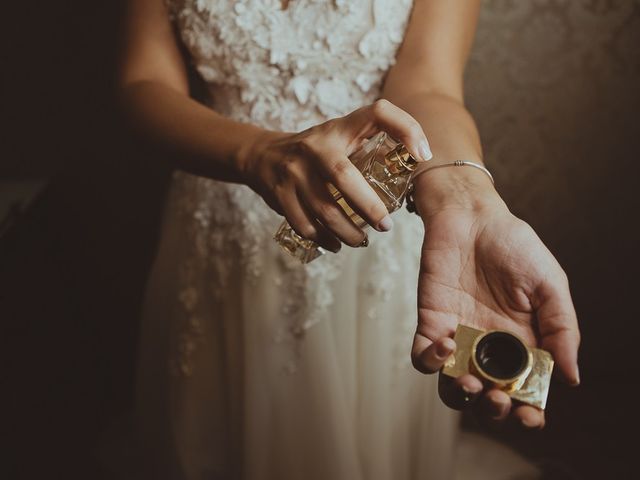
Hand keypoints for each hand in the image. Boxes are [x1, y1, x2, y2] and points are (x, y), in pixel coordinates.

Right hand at [238, 100, 432, 250]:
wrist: (263, 155)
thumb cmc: (317, 150)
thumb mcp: (342, 136)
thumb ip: (372, 144)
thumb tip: (417, 164)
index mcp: (339, 128)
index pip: (378, 113)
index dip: (406, 128)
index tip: (423, 155)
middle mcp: (315, 146)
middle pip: (344, 178)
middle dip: (369, 208)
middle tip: (385, 226)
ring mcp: (294, 171)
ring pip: (324, 210)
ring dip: (348, 232)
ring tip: (361, 241)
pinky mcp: (279, 193)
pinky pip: (305, 224)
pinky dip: (323, 239)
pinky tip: (336, 244)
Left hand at [411, 182, 579, 429]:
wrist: (471, 216)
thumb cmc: (514, 245)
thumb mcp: (550, 285)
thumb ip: (562, 329)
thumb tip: (571, 378)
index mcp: (522, 343)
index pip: (524, 389)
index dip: (528, 410)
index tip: (530, 416)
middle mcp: (489, 346)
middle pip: (487, 396)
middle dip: (494, 409)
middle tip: (499, 398)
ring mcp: (458, 336)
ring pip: (452, 385)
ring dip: (460, 395)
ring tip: (470, 382)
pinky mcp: (431, 321)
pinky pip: (422, 357)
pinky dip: (429, 362)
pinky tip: (446, 345)